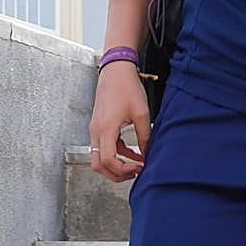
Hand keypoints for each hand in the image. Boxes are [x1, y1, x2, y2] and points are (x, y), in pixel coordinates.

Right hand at [88, 61, 148, 182]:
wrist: (116, 71)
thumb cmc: (127, 87)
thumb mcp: (141, 112)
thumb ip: (145, 135)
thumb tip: (149, 153)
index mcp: (105, 129)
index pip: (106, 160)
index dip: (122, 170)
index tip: (138, 168)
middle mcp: (96, 132)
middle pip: (98, 164)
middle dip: (116, 173)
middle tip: (135, 173)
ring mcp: (96, 130)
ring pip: (100, 157)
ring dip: (117, 165)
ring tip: (137, 165)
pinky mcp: (99, 127)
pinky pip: (105, 147)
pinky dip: (118, 154)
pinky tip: (135, 153)